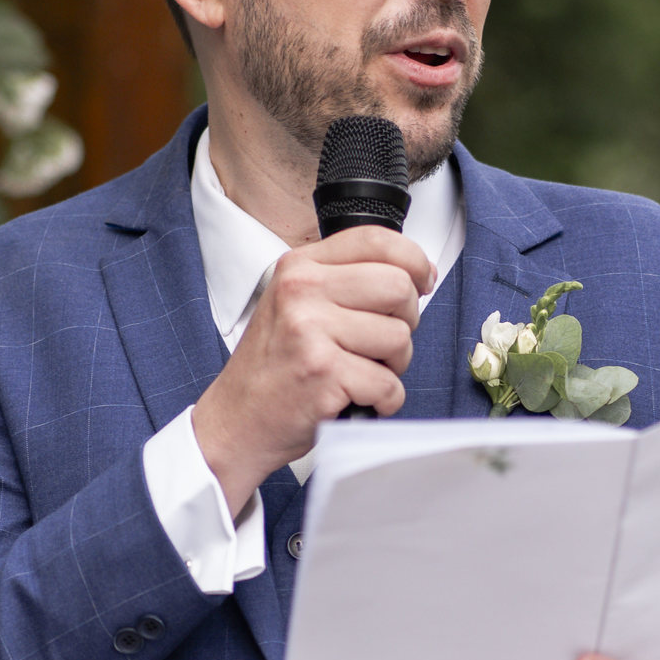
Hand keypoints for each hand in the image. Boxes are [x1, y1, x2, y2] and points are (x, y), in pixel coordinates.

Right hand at [191, 225, 434, 515]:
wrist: (237, 420)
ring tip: (360, 374)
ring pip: (399, 338)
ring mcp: (310, 331)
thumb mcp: (296, 306)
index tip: (422, 281)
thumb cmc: (274, 368)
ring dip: (393, 367)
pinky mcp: (323, 373)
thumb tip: (416, 274)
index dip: (414, 260)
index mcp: (299, 268)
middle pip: (398, 287)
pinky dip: (384, 401)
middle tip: (381, 345)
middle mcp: (302, 292)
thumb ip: (345, 283)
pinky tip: (358, 400)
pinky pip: (389, 384)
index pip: (376, 239)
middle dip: (406, 321)